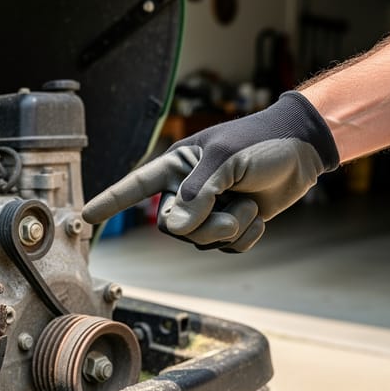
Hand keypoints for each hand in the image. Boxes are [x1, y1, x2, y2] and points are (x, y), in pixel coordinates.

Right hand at [83, 91, 339, 251]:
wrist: (303, 149)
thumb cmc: (262, 142)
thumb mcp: (227, 159)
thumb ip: (199, 193)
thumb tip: (176, 228)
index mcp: (176, 167)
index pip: (134, 187)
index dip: (110, 202)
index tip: (86, 216)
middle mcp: (187, 191)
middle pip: (172, 227)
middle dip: (204, 225)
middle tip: (232, 209)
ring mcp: (209, 211)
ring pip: (200, 241)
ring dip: (230, 228)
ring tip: (249, 205)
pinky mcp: (232, 225)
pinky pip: (226, 248)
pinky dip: (246, 238)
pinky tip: (258, 217)